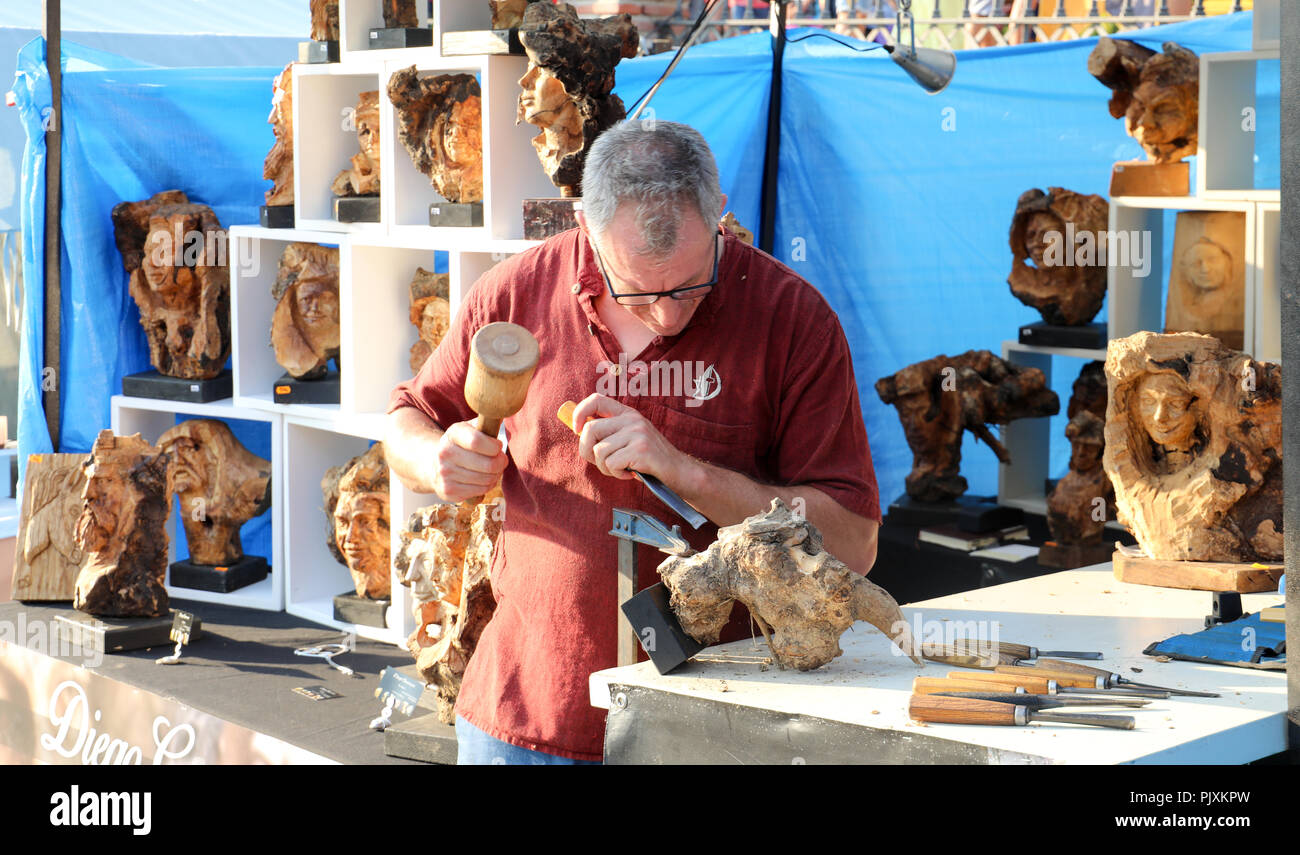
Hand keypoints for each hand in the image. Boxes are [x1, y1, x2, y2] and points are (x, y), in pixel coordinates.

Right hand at [431, 420, 507, 502]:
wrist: (435, 463)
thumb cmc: (462, 444)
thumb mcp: (470, 429)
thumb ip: (486, 424)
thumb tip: (502, 416)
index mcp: (452, 434)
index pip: (477, 441)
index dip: (494, 446)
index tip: (498, 446)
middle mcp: (445, 453)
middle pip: (488, 465)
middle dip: (500, 463)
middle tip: (501, 459)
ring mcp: (445, 474)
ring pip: (487, 480)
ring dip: (495, 475)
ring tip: (492, 469)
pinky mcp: (449, 491)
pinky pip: (481, 491)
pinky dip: (487, 486)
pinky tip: (482, 478)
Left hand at [569, 393, 687, 483]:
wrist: (678, 471)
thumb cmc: (649, 459)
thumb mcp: (630, 439)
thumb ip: (609, 433)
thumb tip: (579, 431)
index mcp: (627, 414)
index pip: (596, 399)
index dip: (579, 413)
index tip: (576, 430)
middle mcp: (632, 419)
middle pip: (590, 429)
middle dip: (587, 451)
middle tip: (600, 462)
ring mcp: (637, 433)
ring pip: (599, 451)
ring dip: (605, 468)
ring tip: (620, 469)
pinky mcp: (640, 449)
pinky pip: (611, 463)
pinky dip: (616, 474)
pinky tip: (630, 473)